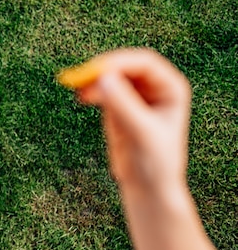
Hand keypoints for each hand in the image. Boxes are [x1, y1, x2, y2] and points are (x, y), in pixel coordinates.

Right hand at [77, 48, 191, 199]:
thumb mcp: (140, 132)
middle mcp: (154, 87)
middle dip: (104, 69)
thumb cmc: (154, 162)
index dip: (120, 62)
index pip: (144, 64)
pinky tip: (82, 97)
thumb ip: (123, 104)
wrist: (147, 187)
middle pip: (125, 66)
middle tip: (83, 76)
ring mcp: (134, 95)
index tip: (98, 70)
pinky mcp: (117, 106)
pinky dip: (91, 90)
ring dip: (94, 79)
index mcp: (171, 88)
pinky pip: (102, 89)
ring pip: (111, 76)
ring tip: (79, 90)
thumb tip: (103, 78)